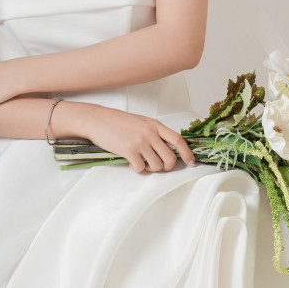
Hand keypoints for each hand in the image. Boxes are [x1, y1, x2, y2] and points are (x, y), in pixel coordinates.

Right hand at [58, 103, 194, 173]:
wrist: (97, 119)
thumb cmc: (116, 121)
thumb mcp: (140, 122)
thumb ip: (154, 133)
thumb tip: (165, 149)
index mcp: (155, 125)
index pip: (178, 140)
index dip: (187, 153)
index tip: (191, 162)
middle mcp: (150, 133)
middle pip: (170, 158)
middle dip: (166, 167)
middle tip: (157, 166)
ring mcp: (140, 142)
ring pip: (157, 166)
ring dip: (150, 168)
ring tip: (141, 161)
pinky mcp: (129, 150)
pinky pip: (141, 168)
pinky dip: (137, 168)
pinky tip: (130, 161)